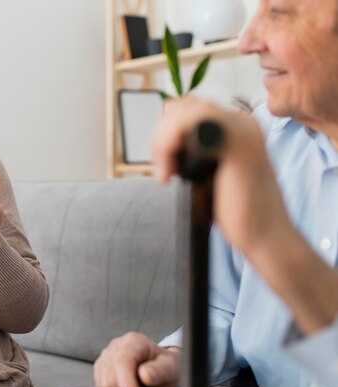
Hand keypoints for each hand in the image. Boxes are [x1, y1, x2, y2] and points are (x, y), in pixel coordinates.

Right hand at [94, 332, 179, 386]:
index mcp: (134, 342)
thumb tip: (144, 375)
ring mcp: (105, 358)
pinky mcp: (100, 371)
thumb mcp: (171, 368)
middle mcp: (115, 347)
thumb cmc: (165, 367)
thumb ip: (160, 371)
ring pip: (106, 386)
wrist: (158, 368)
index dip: (126, 383)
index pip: (122, 361)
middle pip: (112, 377)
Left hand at [151, 96, 291, 255]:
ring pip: (182, 111)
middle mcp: (241, 121)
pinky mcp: (236, 143)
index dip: (168, 133)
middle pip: (182, 106)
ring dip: (163, 141)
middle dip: (162, 137)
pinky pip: (189, 122)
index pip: (188, 109)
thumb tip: (164, 141)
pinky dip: (168, 144)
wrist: (266, 236)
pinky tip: (170, 173)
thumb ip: (195, 151)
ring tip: (167, 173)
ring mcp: (241, 129)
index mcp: (237, 126)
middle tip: (165, 171)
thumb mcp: (208, 172)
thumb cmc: (237, 212)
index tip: (166, 165)